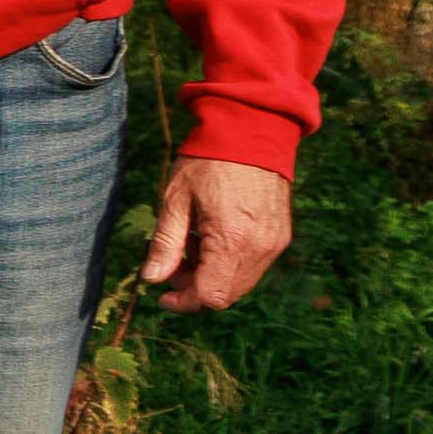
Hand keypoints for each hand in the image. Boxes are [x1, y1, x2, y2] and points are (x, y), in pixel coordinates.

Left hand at [141, 157, 294, 312]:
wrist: (252, 131)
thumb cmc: (208, 161)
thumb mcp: (175, 200)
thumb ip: (164, 244)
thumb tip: (152, 279)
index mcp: (231, 239)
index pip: (210, 296)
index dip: (184, 302)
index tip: (163, 294)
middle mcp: (259, 247)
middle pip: (227, 295)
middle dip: (196, 288)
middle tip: (174, 262)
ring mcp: (274, 243)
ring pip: (241, 283)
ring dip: (213, 276)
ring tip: (192, 243)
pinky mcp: (281, 236)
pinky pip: (254, 266)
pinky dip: (231, 263)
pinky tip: (213, 237)